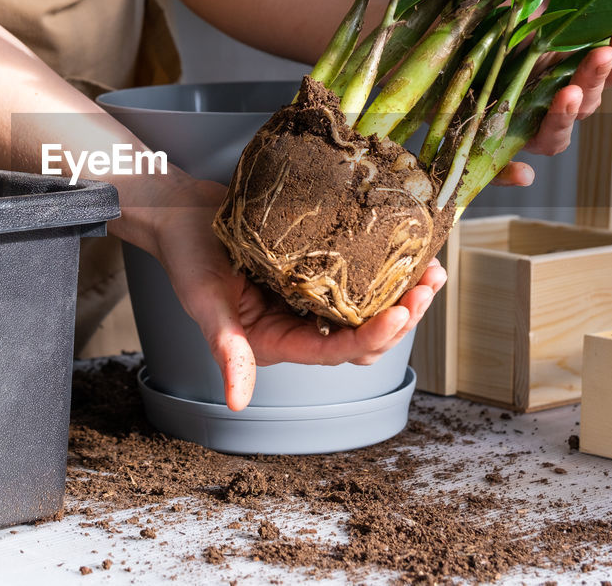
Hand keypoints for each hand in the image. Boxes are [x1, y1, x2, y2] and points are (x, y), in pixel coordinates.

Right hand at [129, 173, 446, 410]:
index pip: (335, 350)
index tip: (400, 312)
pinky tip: (407, 247)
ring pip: (370, 306)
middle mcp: (300, 323)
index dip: (371, 337)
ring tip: (431, 267)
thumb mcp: (203, 302)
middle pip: (364, 336)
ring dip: (403, 293)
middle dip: (402, 316)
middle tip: (428, 284)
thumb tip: (236, 400)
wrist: (181, 210)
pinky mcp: (317, 265)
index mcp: (277, 341)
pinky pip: (361, 273)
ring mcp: (311, 295)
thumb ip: (226, 349)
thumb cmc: (185, 255)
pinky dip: (386, 266)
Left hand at [490, 17, 611, 185]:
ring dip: (564, 117)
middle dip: (596, 77)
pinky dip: (514, 174)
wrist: (444, 48)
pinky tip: (525, 174)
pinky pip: (502, 169)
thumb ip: (589, 13)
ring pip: (555, 137)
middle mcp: (552, 106)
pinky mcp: (489, 144)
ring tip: (567, 93)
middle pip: (589, 103)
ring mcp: (523, 128)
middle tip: (602, 53)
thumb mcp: (541, 12)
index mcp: (571, 74)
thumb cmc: (497, 31)